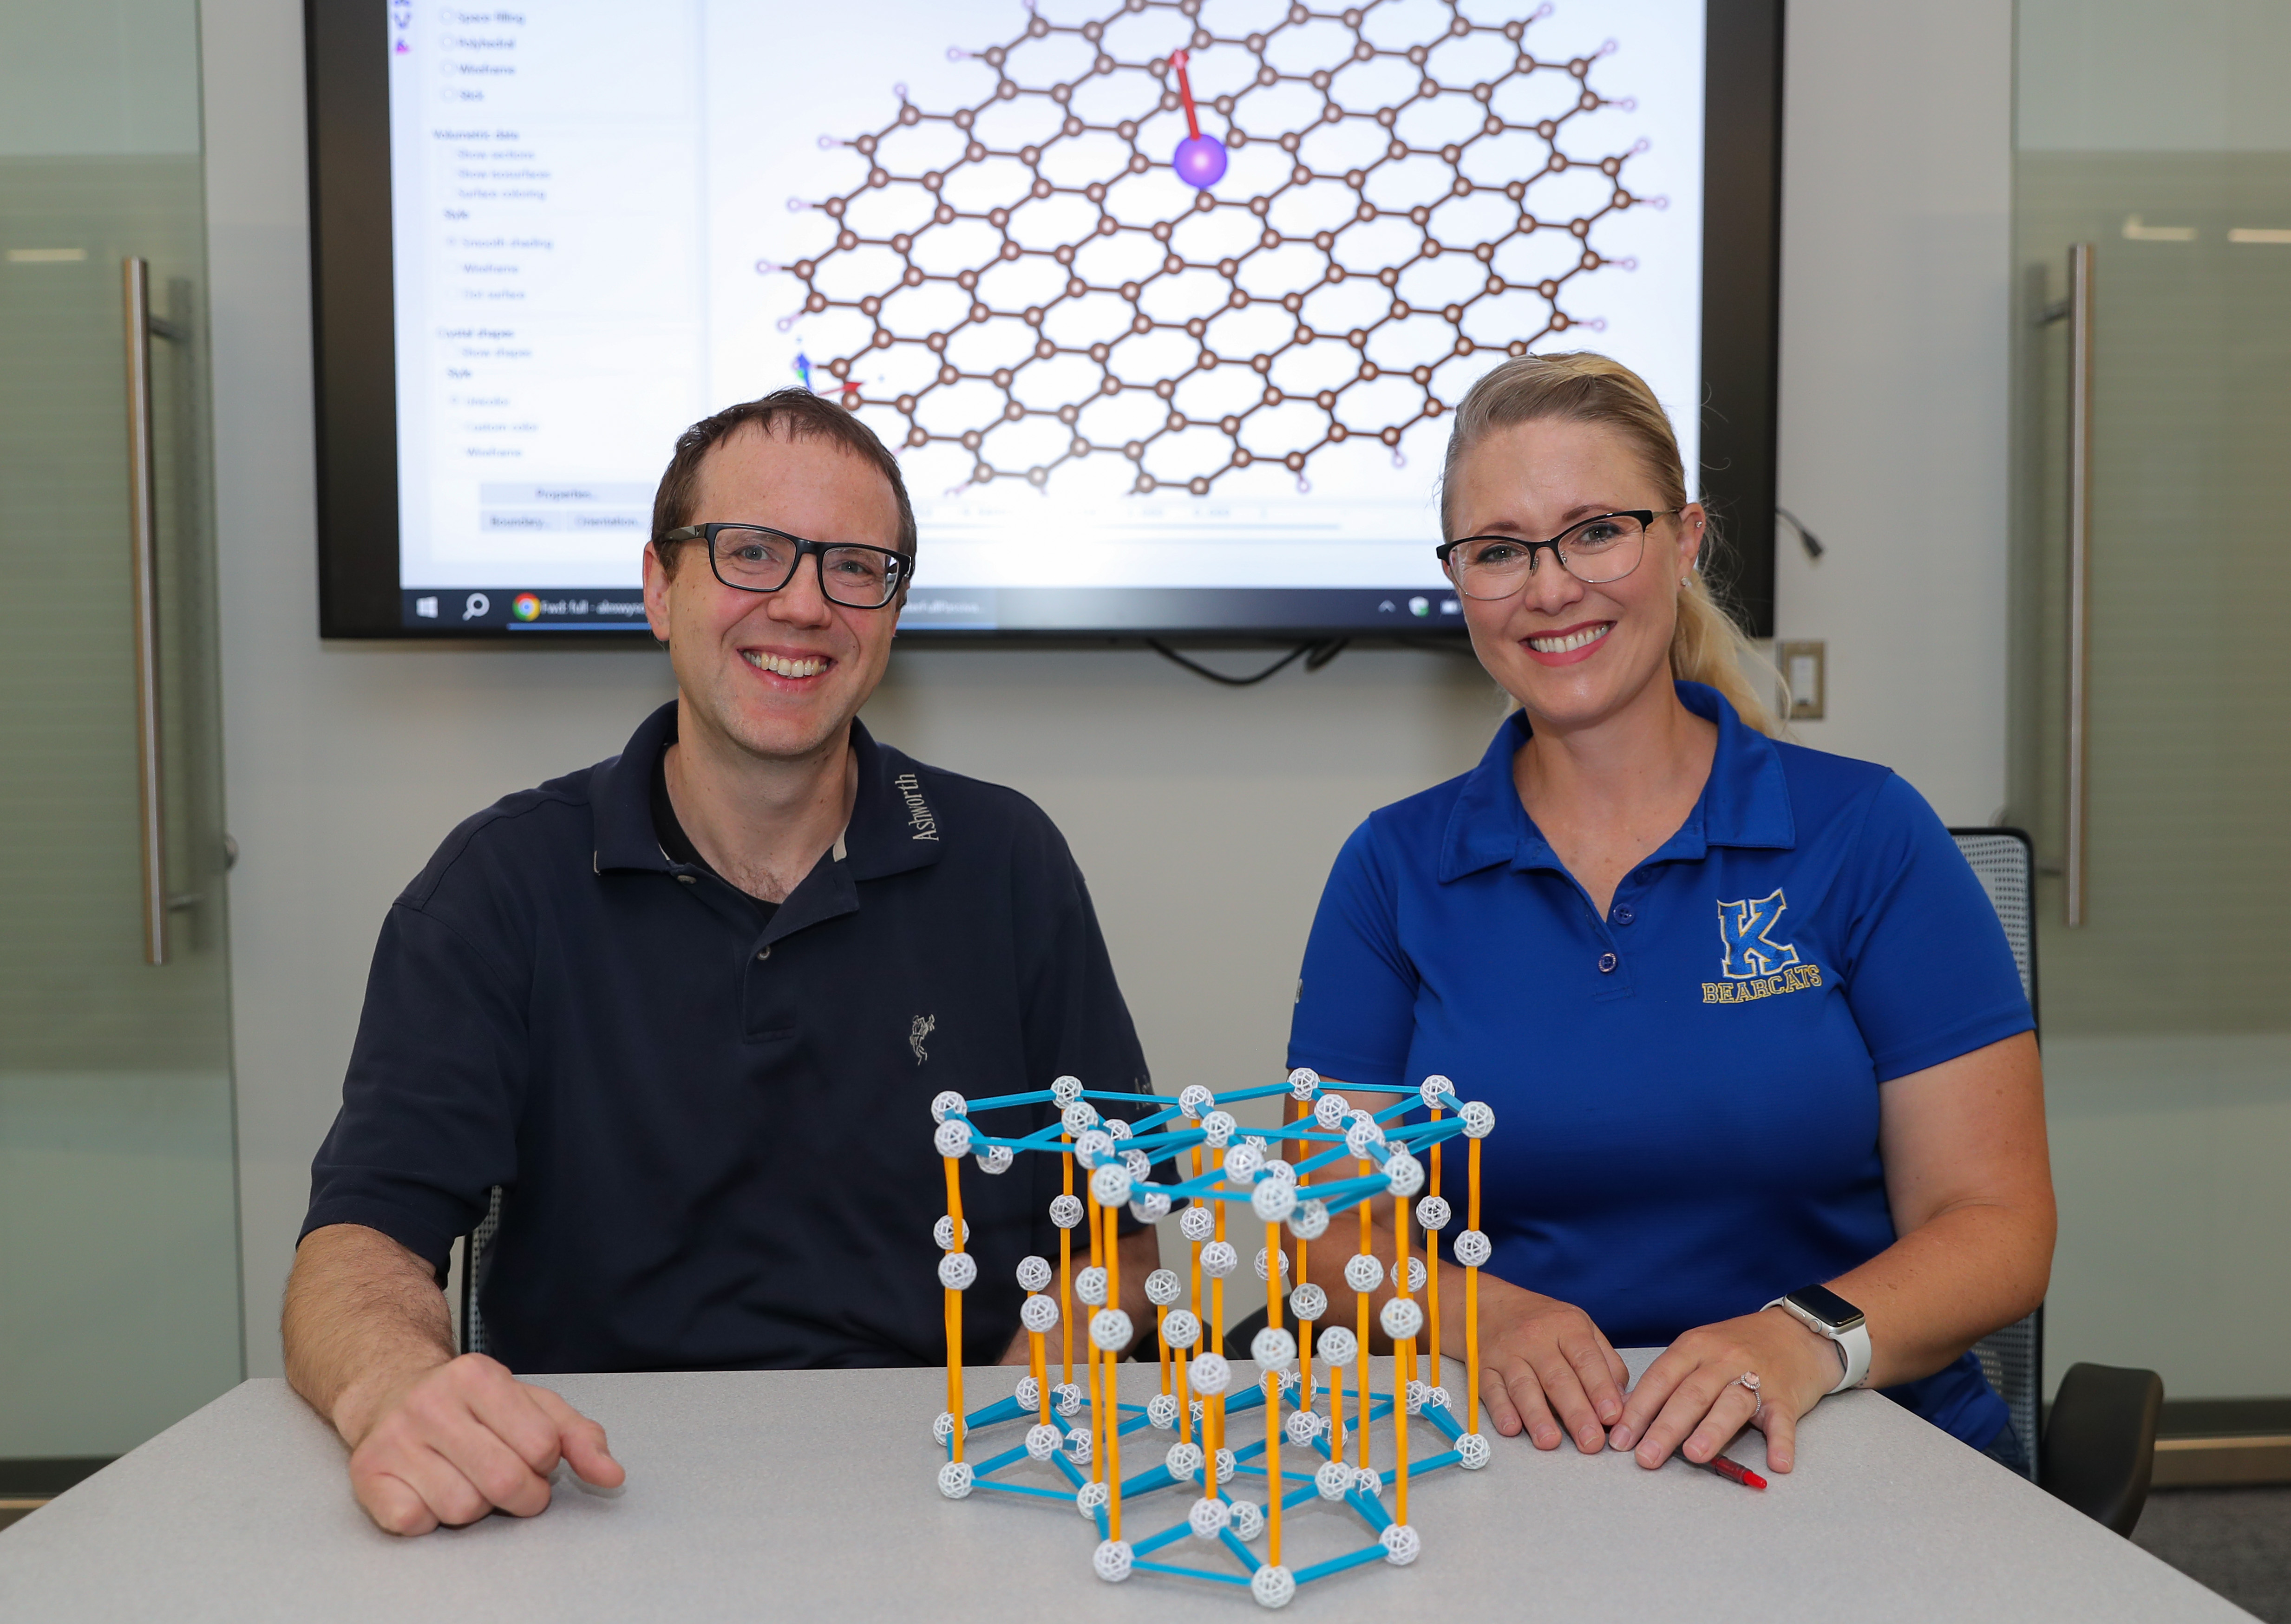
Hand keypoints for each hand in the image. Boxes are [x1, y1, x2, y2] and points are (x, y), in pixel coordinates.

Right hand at [340, 1353, 624, 1534]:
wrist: (390, 1390)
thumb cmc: (471, 1404)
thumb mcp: (531, 1404)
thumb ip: (578, 1436)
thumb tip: (613, 1475)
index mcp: (480, 1375)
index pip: (542, 1444)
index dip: (545, 1462)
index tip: (532, 1455)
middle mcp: (432, 1401)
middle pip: (505, 1481)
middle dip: (521, 1495)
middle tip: (510, 1481)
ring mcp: (395, 1436)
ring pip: (462, 1508)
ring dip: (475, 1505)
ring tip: (464, 1477)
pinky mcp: (367, 1473)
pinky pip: (416, 1522)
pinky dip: (429, 1517)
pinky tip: (428, 1487)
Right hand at [1473, 1273, 1630, 1452]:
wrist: (1489, 1306)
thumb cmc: (1544, 1323)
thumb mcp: (1581, 1328)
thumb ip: (1606, 1363)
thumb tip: (1623, 1403)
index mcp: (1566, 1326)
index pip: (1586, 1359)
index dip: (1600, 1388)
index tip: (1612, 1416)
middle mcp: (1535, 1338)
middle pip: (1557, 1378)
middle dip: (1576, 1412)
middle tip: (1591, 1442)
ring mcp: (1506, 1353)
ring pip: (1523, 1386)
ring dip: (1537, 1416)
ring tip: (1551, 1442)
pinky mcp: (1483, 1368)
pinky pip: (1491, 1390)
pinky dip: (1500, 1410)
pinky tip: (1511, 1428)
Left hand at [1608, 1307, 1840, 1473]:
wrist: (1797, 1332)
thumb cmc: (1738, 1346)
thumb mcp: (1699, 1349)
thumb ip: (1671, 1378)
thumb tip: (1632, 1414)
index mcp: (1694, 1347)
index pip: (1660, 1379)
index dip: (1638, 1410)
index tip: (1619, 1439)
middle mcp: (1722, 1359)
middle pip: (1691, 1394)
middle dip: (1665, 1427)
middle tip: (1645, 1457)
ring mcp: (1757, 1376)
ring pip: (1730, 1405)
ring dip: (1711, 1431)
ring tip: (1694, 1456)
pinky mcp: (1787, 1396)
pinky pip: (1782, 1421)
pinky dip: (1781, 1443)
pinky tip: (1777, 1464)